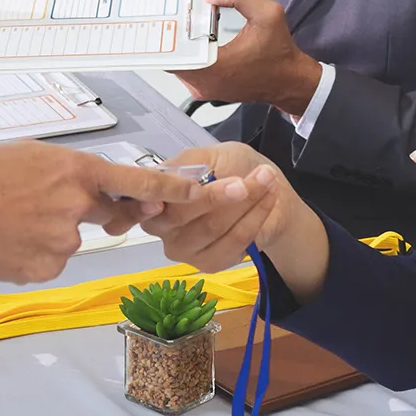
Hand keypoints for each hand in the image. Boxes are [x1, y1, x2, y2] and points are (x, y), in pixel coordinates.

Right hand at [0, 141, 234, 284]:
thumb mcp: (32, 156)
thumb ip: (70, 172)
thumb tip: (89, 187)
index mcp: (77, 171)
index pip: (139, 180)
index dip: (174, 187)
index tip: (203, 192)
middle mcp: (78, 207)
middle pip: (104, 214)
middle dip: (86, 211)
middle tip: (40, 202)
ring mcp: (65, 242)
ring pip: (73, 240)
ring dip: (50, 234)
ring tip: (11, 221)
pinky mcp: (48, 269)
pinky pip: (52, 262)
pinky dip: (35, 254)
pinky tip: (9, 242)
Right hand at [140, 144, 329, 298]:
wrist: (266, 190)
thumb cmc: (234, 168)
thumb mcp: (212, 153)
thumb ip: (191, 162)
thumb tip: (176, 175)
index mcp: (153, 192)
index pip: (149, 196)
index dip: (171, 190)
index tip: (199, 181)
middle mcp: (159, 224)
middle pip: (179, 215)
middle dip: (217, 195)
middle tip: (244, 181)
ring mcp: (181, 247)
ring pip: (211, 227)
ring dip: (244, 202)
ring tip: (266, 181)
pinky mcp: (207, 263)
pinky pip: (233, 242)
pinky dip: (255, 218)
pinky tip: (267, 200)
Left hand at [176, 0, 321, 114]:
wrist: (289, 80)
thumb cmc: (279, 53)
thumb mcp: (268, 14)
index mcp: (215, 68)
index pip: (173, 53)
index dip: (168, 33)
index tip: (170, 18)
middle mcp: (205, 83)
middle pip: (171, 57)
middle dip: (173, 35)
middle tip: (178, 15)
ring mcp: (204, 90)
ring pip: (178, 64)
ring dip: (182, 45)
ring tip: (188, 25)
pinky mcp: (207, 90)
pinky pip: (188, 70)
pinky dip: (190, 54)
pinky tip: (199, 39)